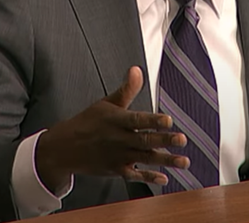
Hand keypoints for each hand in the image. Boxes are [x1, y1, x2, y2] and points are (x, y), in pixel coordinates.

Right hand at [35, 66, 188, 190]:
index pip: (138, 119)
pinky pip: (135, 175)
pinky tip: (164, 178)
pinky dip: (149, 178)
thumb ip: (126, 89)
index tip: (168, 120)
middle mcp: (119, 138)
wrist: (64, 148)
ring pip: (145, 158)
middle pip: (144, 140)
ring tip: (183, 161)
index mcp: (117, 120)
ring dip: (165, 161)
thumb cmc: (88, 122)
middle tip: (182, 140)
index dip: (153, 120)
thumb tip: (137, 70)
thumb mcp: (106, 103)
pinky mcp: (116, 169)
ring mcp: (118, 155)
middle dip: (164, 140)